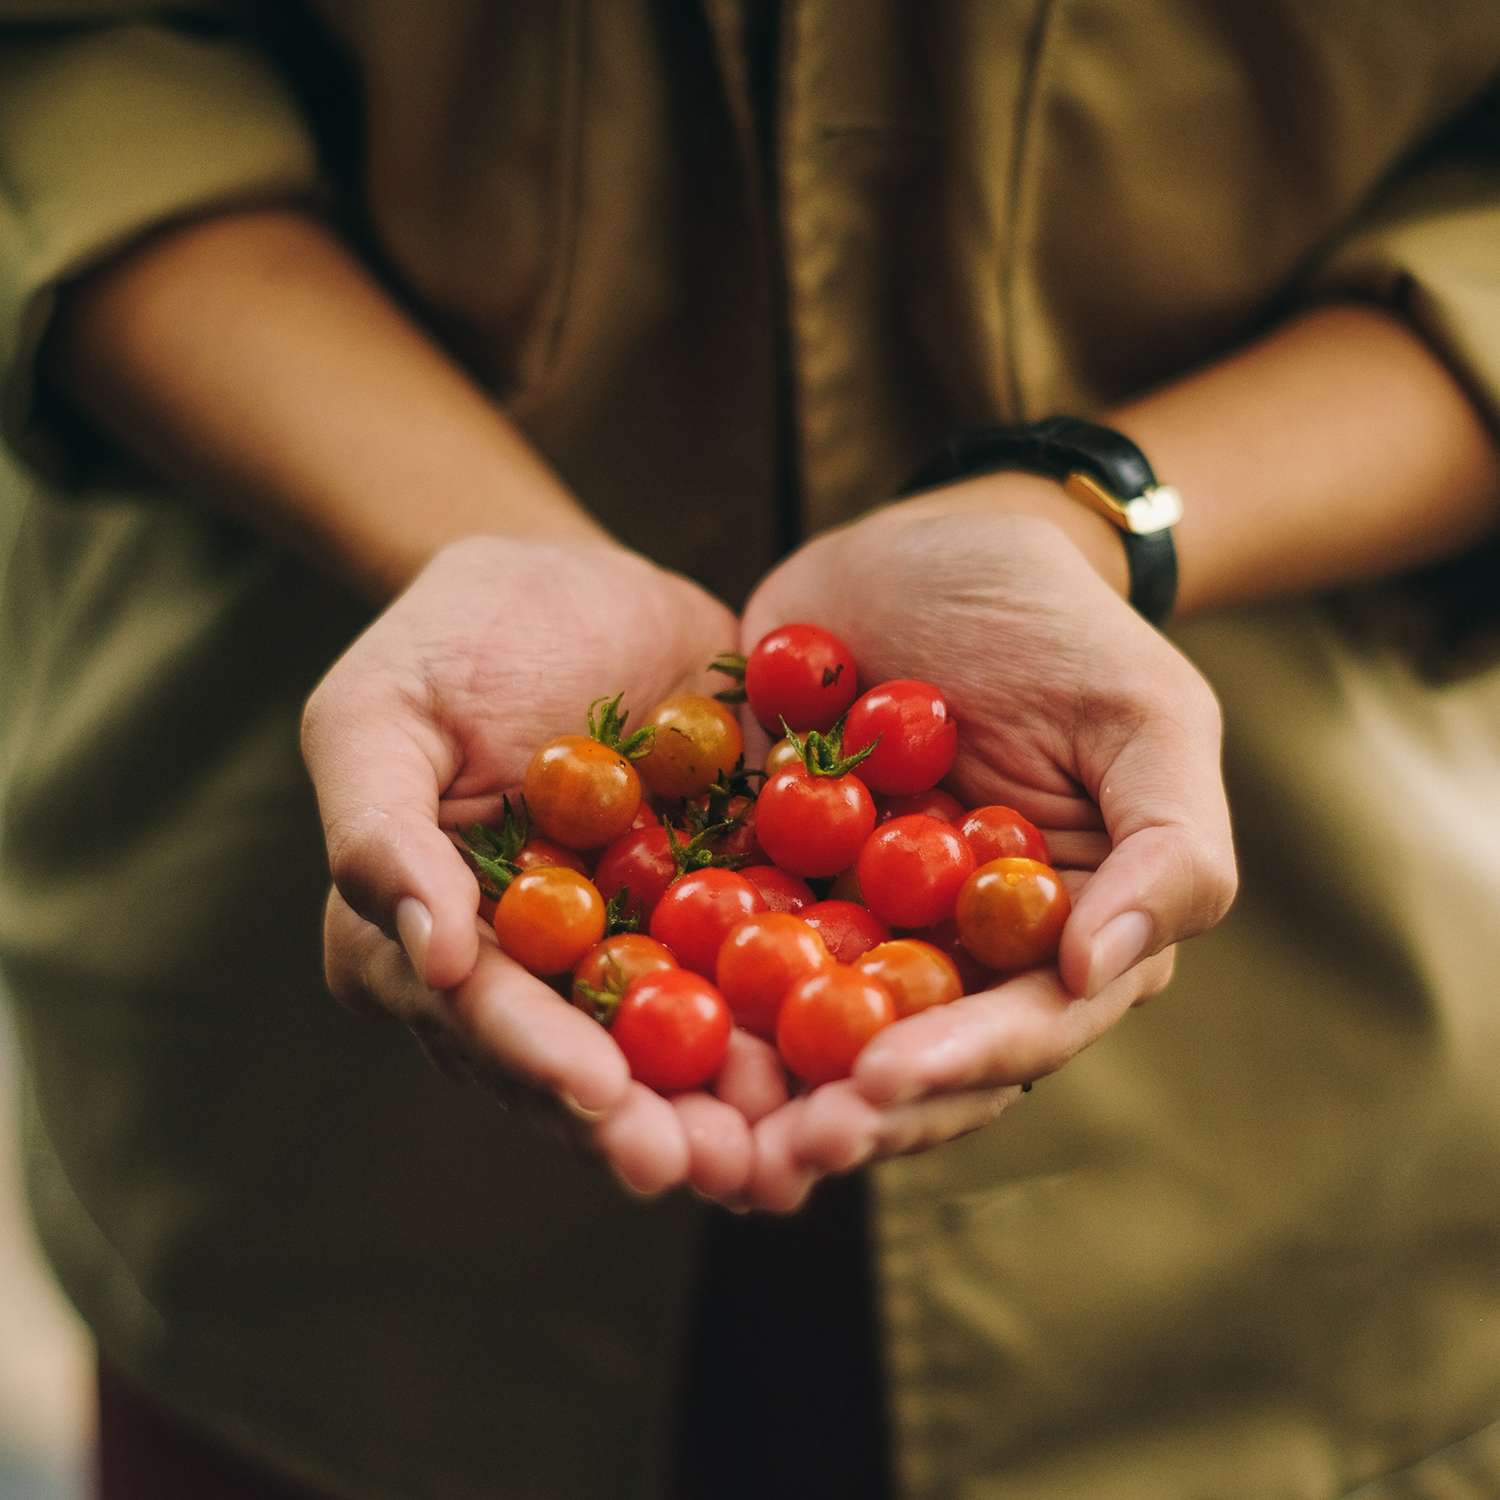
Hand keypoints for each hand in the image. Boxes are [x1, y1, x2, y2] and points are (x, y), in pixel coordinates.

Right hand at [302, 535, 757, 1197]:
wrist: (578, 584)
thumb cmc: (454, 639)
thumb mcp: (377, 714)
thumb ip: (381, 833)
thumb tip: (427, 958)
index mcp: (432, 943)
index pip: (483, 1017)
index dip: (539, 1062)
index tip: (601, 1098)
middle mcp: (532, 973)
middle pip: (586, 1064)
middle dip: (650, 1124)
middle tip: (716, 1168)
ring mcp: (630, 951)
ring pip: (677, 1047)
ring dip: (734, 1105)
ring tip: (793, 1150)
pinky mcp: (715, 912)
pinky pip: (757, 973)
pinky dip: (801, 1018)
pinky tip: (855, 1055)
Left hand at [733, 486, 1237, 1206]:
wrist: (927, 546)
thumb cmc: (1057, 624)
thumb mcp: (1147, 716)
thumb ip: (1169, 848)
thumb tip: (1099, 972)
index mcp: (1057, 937)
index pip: (1018, 1030)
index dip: (953, 1068)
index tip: (878, 1085)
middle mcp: (955, 953)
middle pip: (905, 1060)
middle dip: (843, 1111)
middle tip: (773, 1150)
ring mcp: (856, 921)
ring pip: (809, 1030)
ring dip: (759, 1087)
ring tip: (698, 1129)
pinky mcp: (769, 876)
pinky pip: (725, 944)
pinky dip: (689, 985)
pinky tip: (636, 1019)